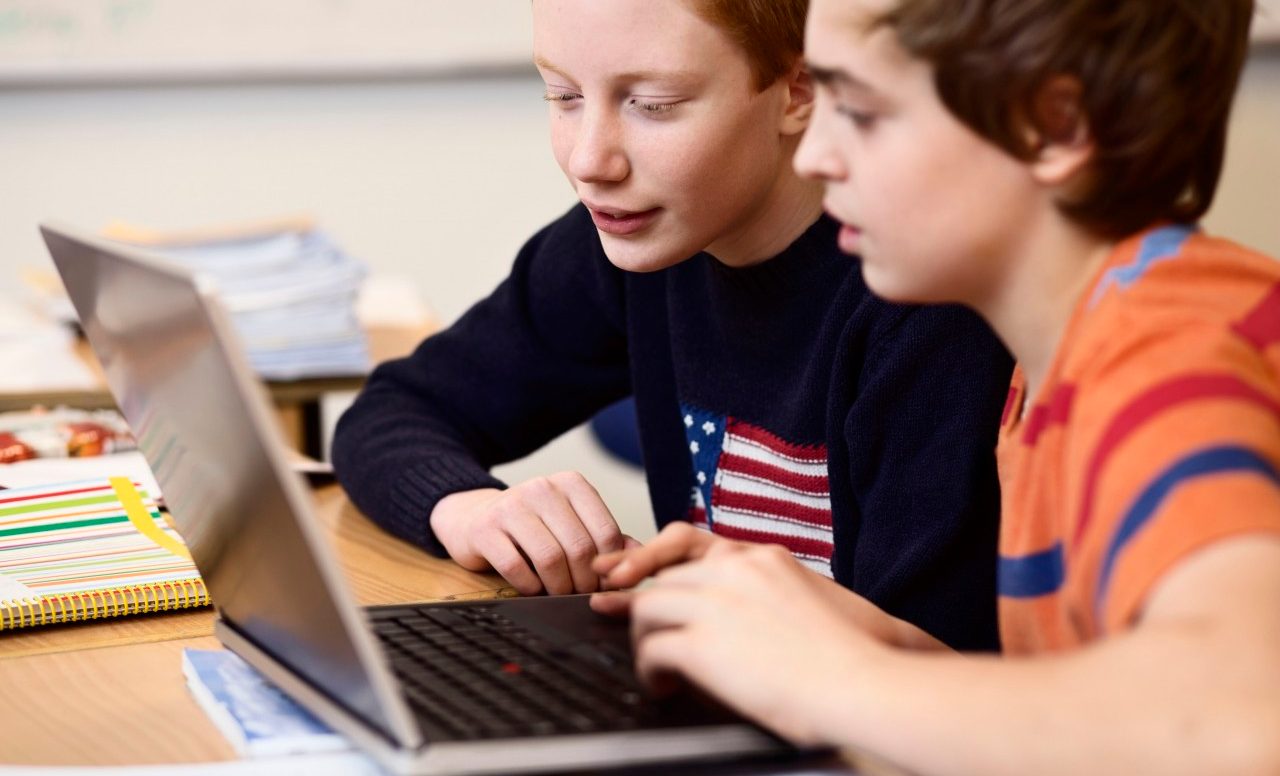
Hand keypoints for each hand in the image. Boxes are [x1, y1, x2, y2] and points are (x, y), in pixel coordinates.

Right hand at [429, 472, 639, 594]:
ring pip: (550, 559)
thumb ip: (605, 539)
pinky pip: (516, 568)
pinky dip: (529, 586)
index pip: (606, 532)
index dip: (610, 567)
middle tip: (581, 595)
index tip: (606, 585)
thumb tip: (640, 559)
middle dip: (585, 582)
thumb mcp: (569, 523)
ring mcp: (511, 506)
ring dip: (558, 587)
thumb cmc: (532, 527)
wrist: (473, 516)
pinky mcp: (485, 529)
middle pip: (580, 548)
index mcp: (571, 484)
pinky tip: (531, 587)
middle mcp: (543, 488)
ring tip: (558, 593)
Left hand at [591, 522, 944, 647]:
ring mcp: (716, 602)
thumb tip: (744, 619)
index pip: (688, 542)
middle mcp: (735, 568)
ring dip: (645, 639)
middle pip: (662, 576)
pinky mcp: (704, 642)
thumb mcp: (814, 602)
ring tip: (656, 668)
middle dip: (636, 598)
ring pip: (647, 608)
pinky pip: (653, 650)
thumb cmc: (856, 654)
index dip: (650, 557)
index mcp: (761, 557)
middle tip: (611, 613)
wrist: (866, 681)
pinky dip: (650, 670)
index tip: (622, 570)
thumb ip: (771, 594)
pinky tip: (664, 686)